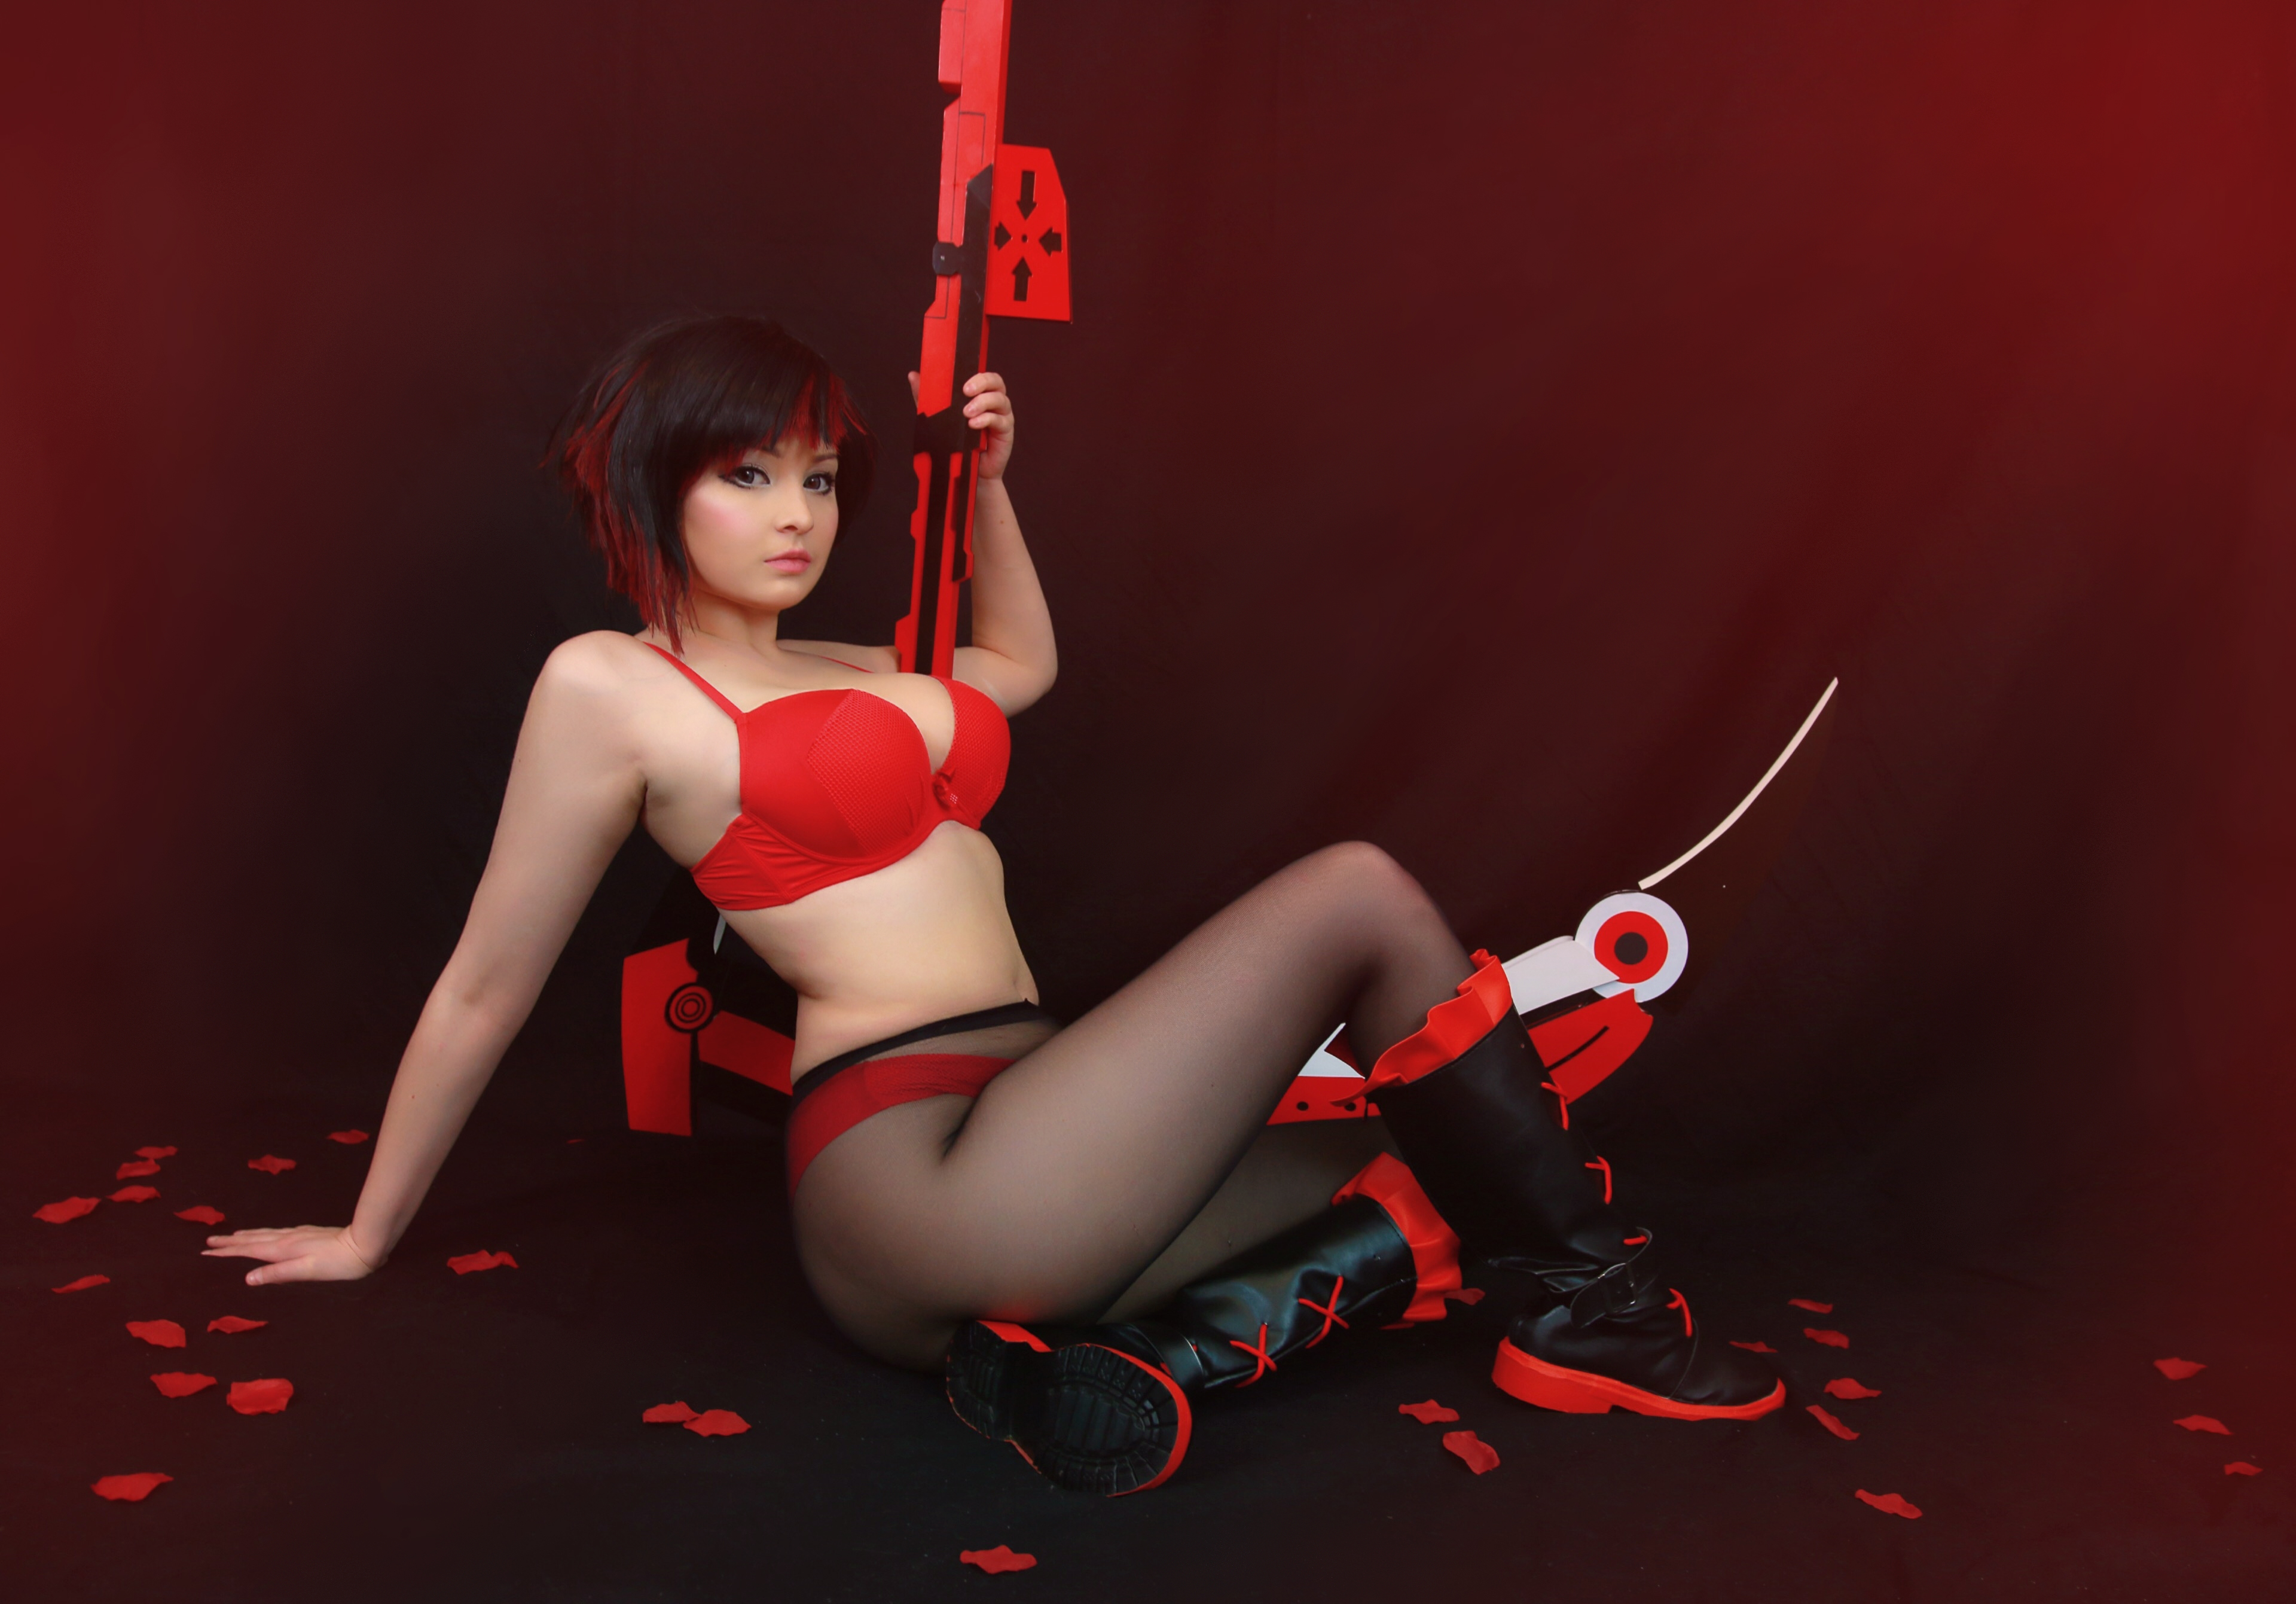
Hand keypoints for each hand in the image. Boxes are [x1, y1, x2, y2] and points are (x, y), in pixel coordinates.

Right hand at [203, 1224, 383, 1285]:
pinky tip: (267, 1235)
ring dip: (246, 1236)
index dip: (227, 1252)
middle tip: (209, 1241)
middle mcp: (287, 1239)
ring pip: (264, 1234)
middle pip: (253, 1239)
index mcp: (283, 1250)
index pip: (248, 1251)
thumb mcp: (306, 1271)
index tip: (206, 1252)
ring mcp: (297, 1234)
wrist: (364, 1244)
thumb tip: (248, 1278)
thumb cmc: (337, 1263)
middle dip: (230, 1242)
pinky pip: (276, 1233)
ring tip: (232, 1236)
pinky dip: (263, 1234)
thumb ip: (278, 1274)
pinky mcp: (307, 1233)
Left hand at [909, 369, 1015, 479]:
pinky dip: (987, 419)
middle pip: (996, 382)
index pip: (984, 376)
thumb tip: (913, 375)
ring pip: (1000, 399)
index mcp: (980, 394)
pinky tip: (974, 425)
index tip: (961, 380)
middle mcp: (993, 402)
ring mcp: (1002, 416)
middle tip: (966, 391)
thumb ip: (929, 396)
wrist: (963, 471)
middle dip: (982, 383)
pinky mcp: (1005, 432)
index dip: (976, 374)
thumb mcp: (938, 416)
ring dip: (983, 402)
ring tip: (966, 413)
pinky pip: (1000, 420)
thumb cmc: (954, 442)